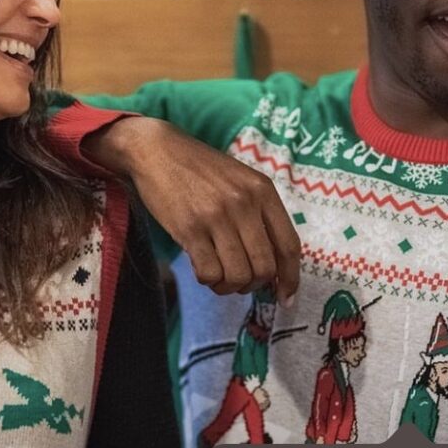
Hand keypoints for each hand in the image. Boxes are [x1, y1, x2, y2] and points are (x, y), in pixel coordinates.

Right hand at [89, 115, 300, 303]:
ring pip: (238, 275)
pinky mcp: (190, 228)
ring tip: (218, 276)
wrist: (156, 150)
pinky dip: (208, 280)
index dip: (290, 278)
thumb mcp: (240, 180)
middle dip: (254, 285)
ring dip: (229, 286)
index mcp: (263, 191)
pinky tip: (202, 267)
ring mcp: (217, 216)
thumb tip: (273, 264)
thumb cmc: (200, 169)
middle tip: (240, 282)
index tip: (286, 297)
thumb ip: (259, 214)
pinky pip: (209, 273)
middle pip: (264, 267)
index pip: (288, 245)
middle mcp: (244, 203)